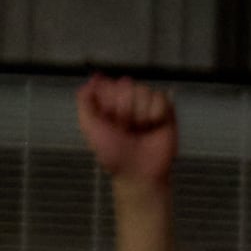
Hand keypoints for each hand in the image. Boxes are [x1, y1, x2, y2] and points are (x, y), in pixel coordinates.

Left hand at [76, 72, 180, 188]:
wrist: (139, 172)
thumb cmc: (114, 154)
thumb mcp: (89, 126)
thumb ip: (85, 100)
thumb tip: (94, 78)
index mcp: (109, 100)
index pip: (108, 84)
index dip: (107, 102)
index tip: (108, 120)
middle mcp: (128, 99)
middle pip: (126, 84)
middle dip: (124, 108)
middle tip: (125, 127)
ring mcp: (147, 103)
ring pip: (144, 90)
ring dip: (140, 114)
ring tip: (140, 129)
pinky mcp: (165, 110)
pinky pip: (161, 98)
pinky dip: (156, 114)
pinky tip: (153, 126)